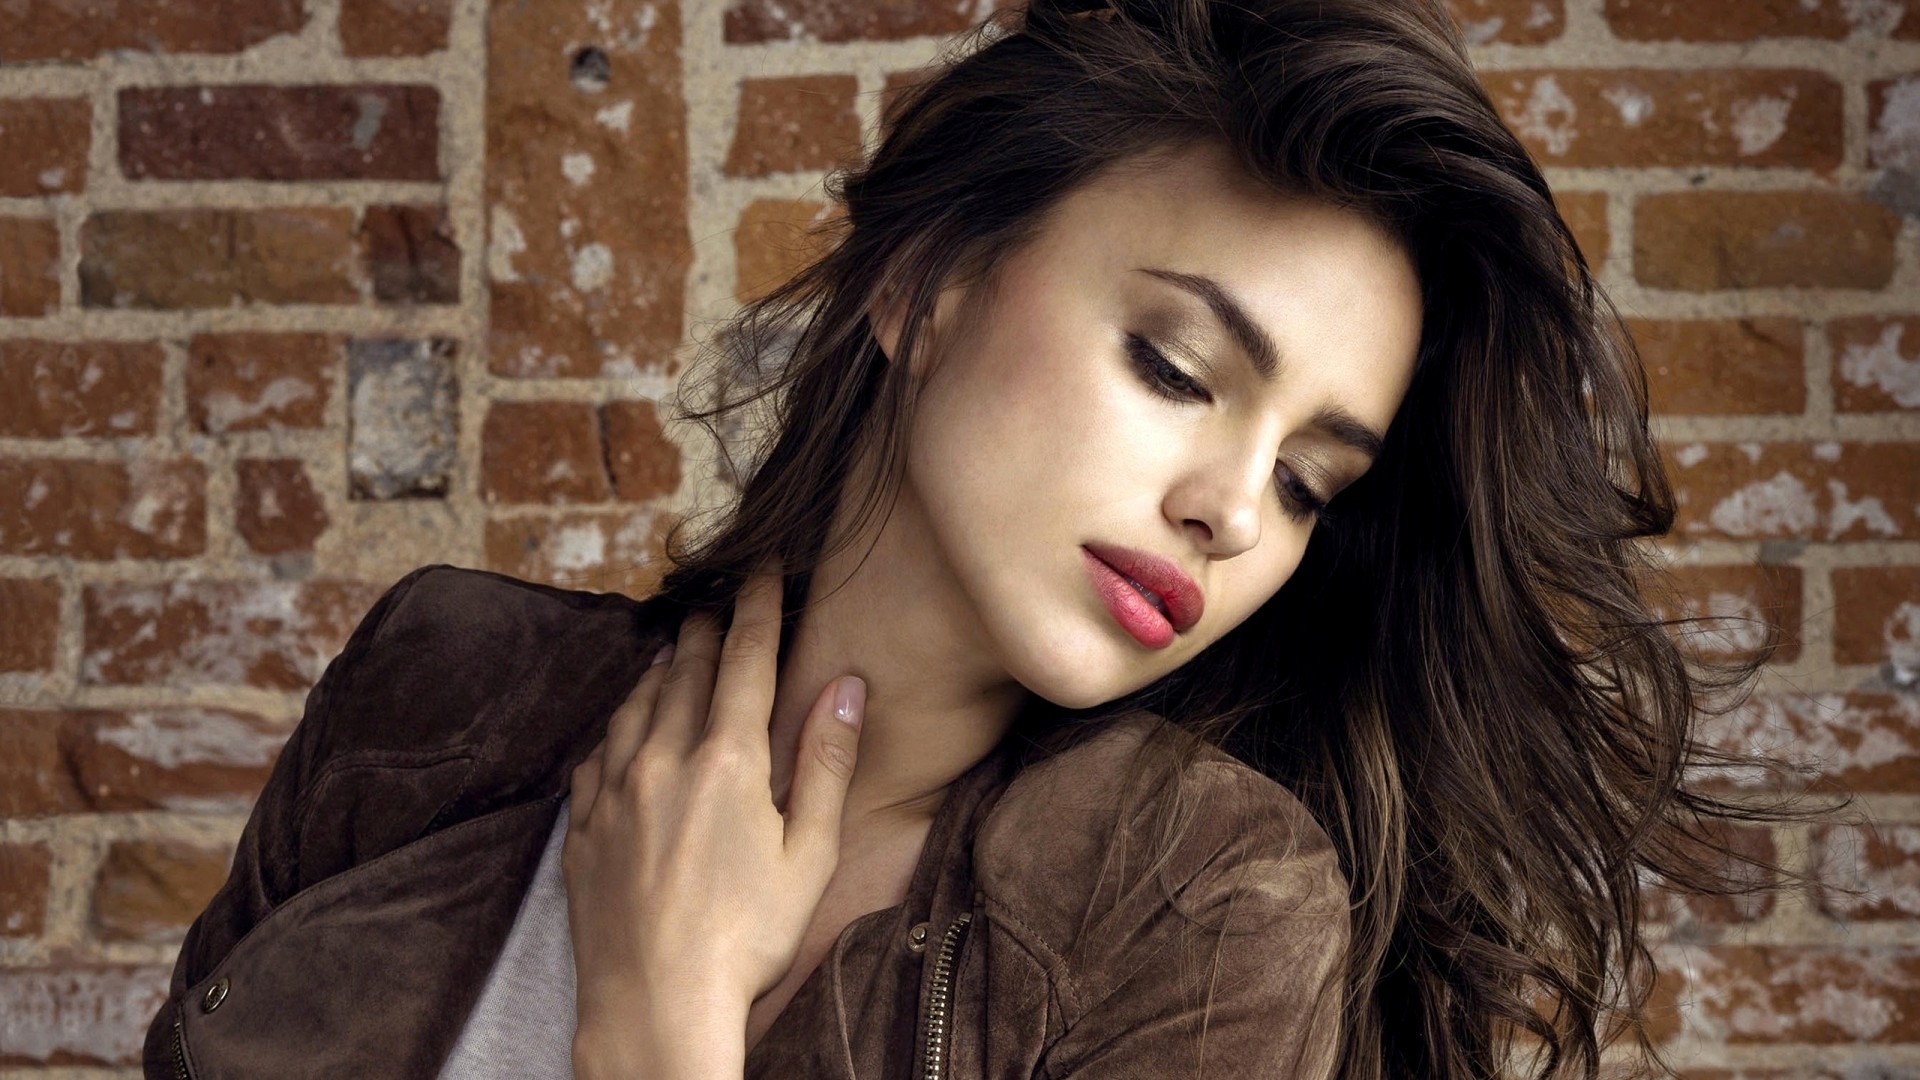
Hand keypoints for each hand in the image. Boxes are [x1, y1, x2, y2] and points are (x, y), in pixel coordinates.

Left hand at [562, 565, 865, 1070]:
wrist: (654, 1004)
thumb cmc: (746, 938)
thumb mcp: (809, 855)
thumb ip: (825, 763)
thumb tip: (846, 686)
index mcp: (727, 761)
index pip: (745, 659)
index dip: (758, 607)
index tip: (764, 570)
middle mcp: (663, 761)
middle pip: (687, 671)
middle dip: (708, 628)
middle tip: (719, 599)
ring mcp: (614, 794)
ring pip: (635, 706)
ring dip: (660, 669)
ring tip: (674, 649)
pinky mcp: (583, 830)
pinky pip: (595, 756)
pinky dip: (616, 726)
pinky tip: (623, 729)